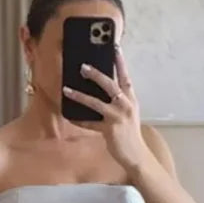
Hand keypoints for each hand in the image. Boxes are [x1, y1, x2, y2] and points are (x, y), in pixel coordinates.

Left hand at [62, 46, 146, 172]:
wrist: (136, 154)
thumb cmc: (130, 133)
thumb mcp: (128, 114)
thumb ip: (119, 101)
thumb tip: (103, 91)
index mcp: (131, 99)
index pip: (125, 77)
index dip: (120, 62)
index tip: (115, 47)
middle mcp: (125, 105)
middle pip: (110, 85)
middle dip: (96, 74)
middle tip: (83, 67)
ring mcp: (117, 117)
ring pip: (95, 102)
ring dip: (80, 96)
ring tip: (67, 90)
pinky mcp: (109, 130)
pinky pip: (90, 123)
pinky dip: (79, 120)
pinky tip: (69, 115)